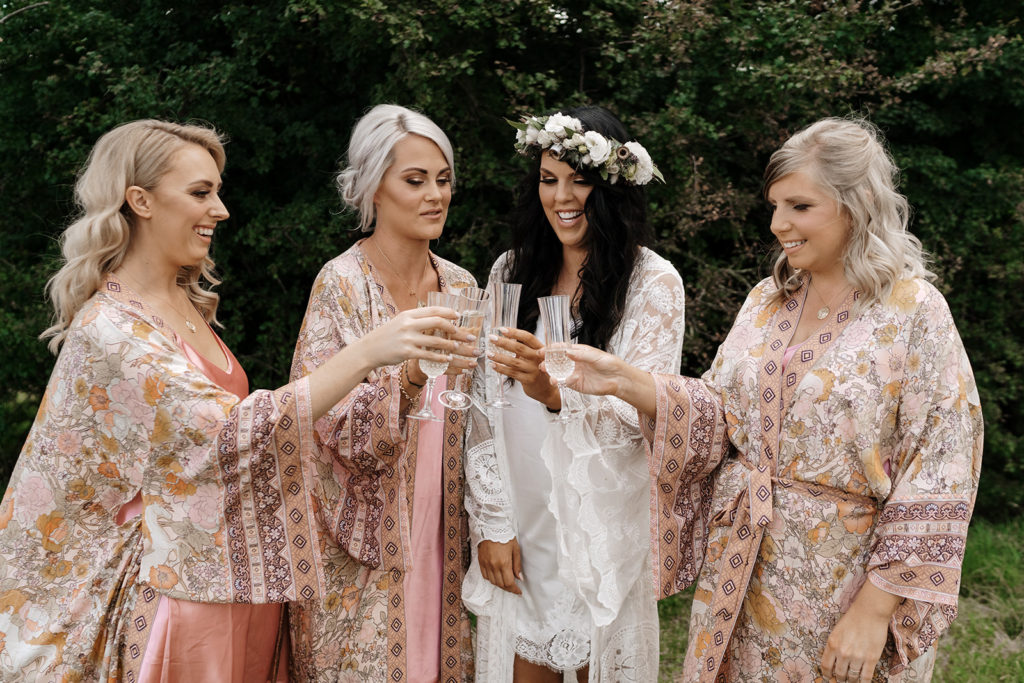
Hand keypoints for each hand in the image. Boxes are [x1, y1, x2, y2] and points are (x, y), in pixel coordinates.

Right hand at [358, 306, 459, 368]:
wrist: (369, 349)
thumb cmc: (386, 336)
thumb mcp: (399, 322)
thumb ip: (415, 319)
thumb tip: (434, 317)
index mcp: (408, 314)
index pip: (432, 310)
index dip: (448, 312)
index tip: (458, 316)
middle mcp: (408, 324)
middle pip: (437, 322)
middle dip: (454, 328)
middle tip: (464, 333)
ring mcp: (407, 338)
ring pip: (435, 340)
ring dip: (450, 344)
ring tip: (458, 347)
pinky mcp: (406, 352)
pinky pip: (427, 355)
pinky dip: (439, 357)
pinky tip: (447, 359)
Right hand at [477, 538, 522, 594]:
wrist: (492, 527)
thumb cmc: (506, 537)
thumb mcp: (515, 550)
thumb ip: (517, 565)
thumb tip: (519, 578)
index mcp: (504, 563)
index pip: (509, 583)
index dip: (514, 590)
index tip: (518, 592)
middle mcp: (494, 565)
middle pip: (501, 584)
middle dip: (508, 588)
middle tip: (513, 587)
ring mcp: (486, 564)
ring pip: (492, 582)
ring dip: (500, 584)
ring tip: (505, 582)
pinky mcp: (481, 562)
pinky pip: (485, 576)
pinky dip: (491, 579)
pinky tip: (496, 576)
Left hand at [487, 327, 559, 408]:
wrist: (547, 389)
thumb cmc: (538, 369)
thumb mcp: (535, 356)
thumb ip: (524, 347)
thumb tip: (505, 337)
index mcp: (541, 348)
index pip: (528, 338)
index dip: (515, 332)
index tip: (502, 329)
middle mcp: (538, 358)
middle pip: (519, 348)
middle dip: (504, 342)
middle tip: (492, 338)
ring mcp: (534, 370)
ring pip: (514, 362)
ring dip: (499, 357)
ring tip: (489, 353)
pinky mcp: (529, 380)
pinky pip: (512, 373)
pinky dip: (501, 369)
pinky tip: (493, 365)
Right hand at [542, 344, 656, 417]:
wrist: (618, 379)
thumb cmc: (609, 363)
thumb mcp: (595, 356)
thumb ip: (580, 355)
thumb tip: (567, 352)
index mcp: (578, 352)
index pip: (562, 349)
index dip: (552, 349)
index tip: (543, 350)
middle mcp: (574, 362)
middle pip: (557, 361)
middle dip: (548, 360)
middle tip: (540, 361)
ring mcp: (574, 373)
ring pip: (558, 372)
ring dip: (550, 371)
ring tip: (544, 370)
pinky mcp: (576, 384)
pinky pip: (564, 382)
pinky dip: (558, 381)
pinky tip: (554, 381)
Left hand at [821, 581, 899, 681]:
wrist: (870, 612)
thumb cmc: (852, 619)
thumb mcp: (836, 631)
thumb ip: (833, 646)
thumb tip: (833, 661)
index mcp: (832, 644)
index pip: (826, 666)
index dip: (826, 674)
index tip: (827, 677)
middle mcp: (843, 652)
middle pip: (839, 674)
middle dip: (840, 678)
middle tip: (841, 679)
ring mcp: (857, 657)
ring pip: (852, 677)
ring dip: (851, 680)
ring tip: (851, 680)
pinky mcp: (871, 659)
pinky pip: (866, 677)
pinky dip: (863, 682)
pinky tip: (862, 682)